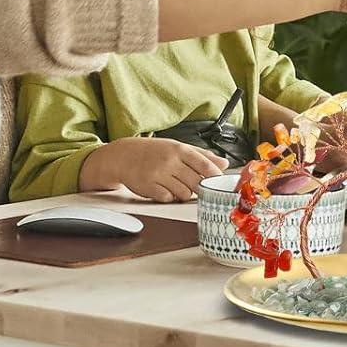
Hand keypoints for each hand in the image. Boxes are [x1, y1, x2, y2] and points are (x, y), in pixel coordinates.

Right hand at [79, 138, 227, 202]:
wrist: (123, 156)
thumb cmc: (153, 151)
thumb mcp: (176, 147)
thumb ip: (201, 155)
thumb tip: (223, 164)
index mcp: (179, 149)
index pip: (205, 165)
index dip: (215, 177)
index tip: (219, 182)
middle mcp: (169, 161)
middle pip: (197, 183)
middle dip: (200, 188)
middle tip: (198, 186)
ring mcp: (158, 175)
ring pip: (184, 193)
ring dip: (185, 193)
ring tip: (177, 185)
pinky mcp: (149, 188)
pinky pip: (169, 198)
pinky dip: (170, 196)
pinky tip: (165, 188)